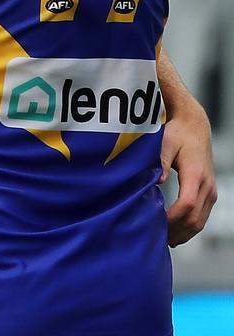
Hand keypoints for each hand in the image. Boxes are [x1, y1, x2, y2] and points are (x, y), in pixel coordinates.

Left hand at [160, 104, 217, 246]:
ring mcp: (211, 190)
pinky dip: (189, 228)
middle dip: (176, 231)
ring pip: (201, 221)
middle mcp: (207, 185)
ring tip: (163, 240)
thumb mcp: (164, 142)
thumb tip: (156, 182)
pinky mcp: (209, 193)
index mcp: (195, 174)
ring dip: (183, 233)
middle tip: (155, 239)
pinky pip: (202, 216)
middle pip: (195, 218)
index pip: (187, 204)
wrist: (194, 126)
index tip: (155, 224)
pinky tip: (174, 234)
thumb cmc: (176, 134)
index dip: (172, 219)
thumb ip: (159, 162)